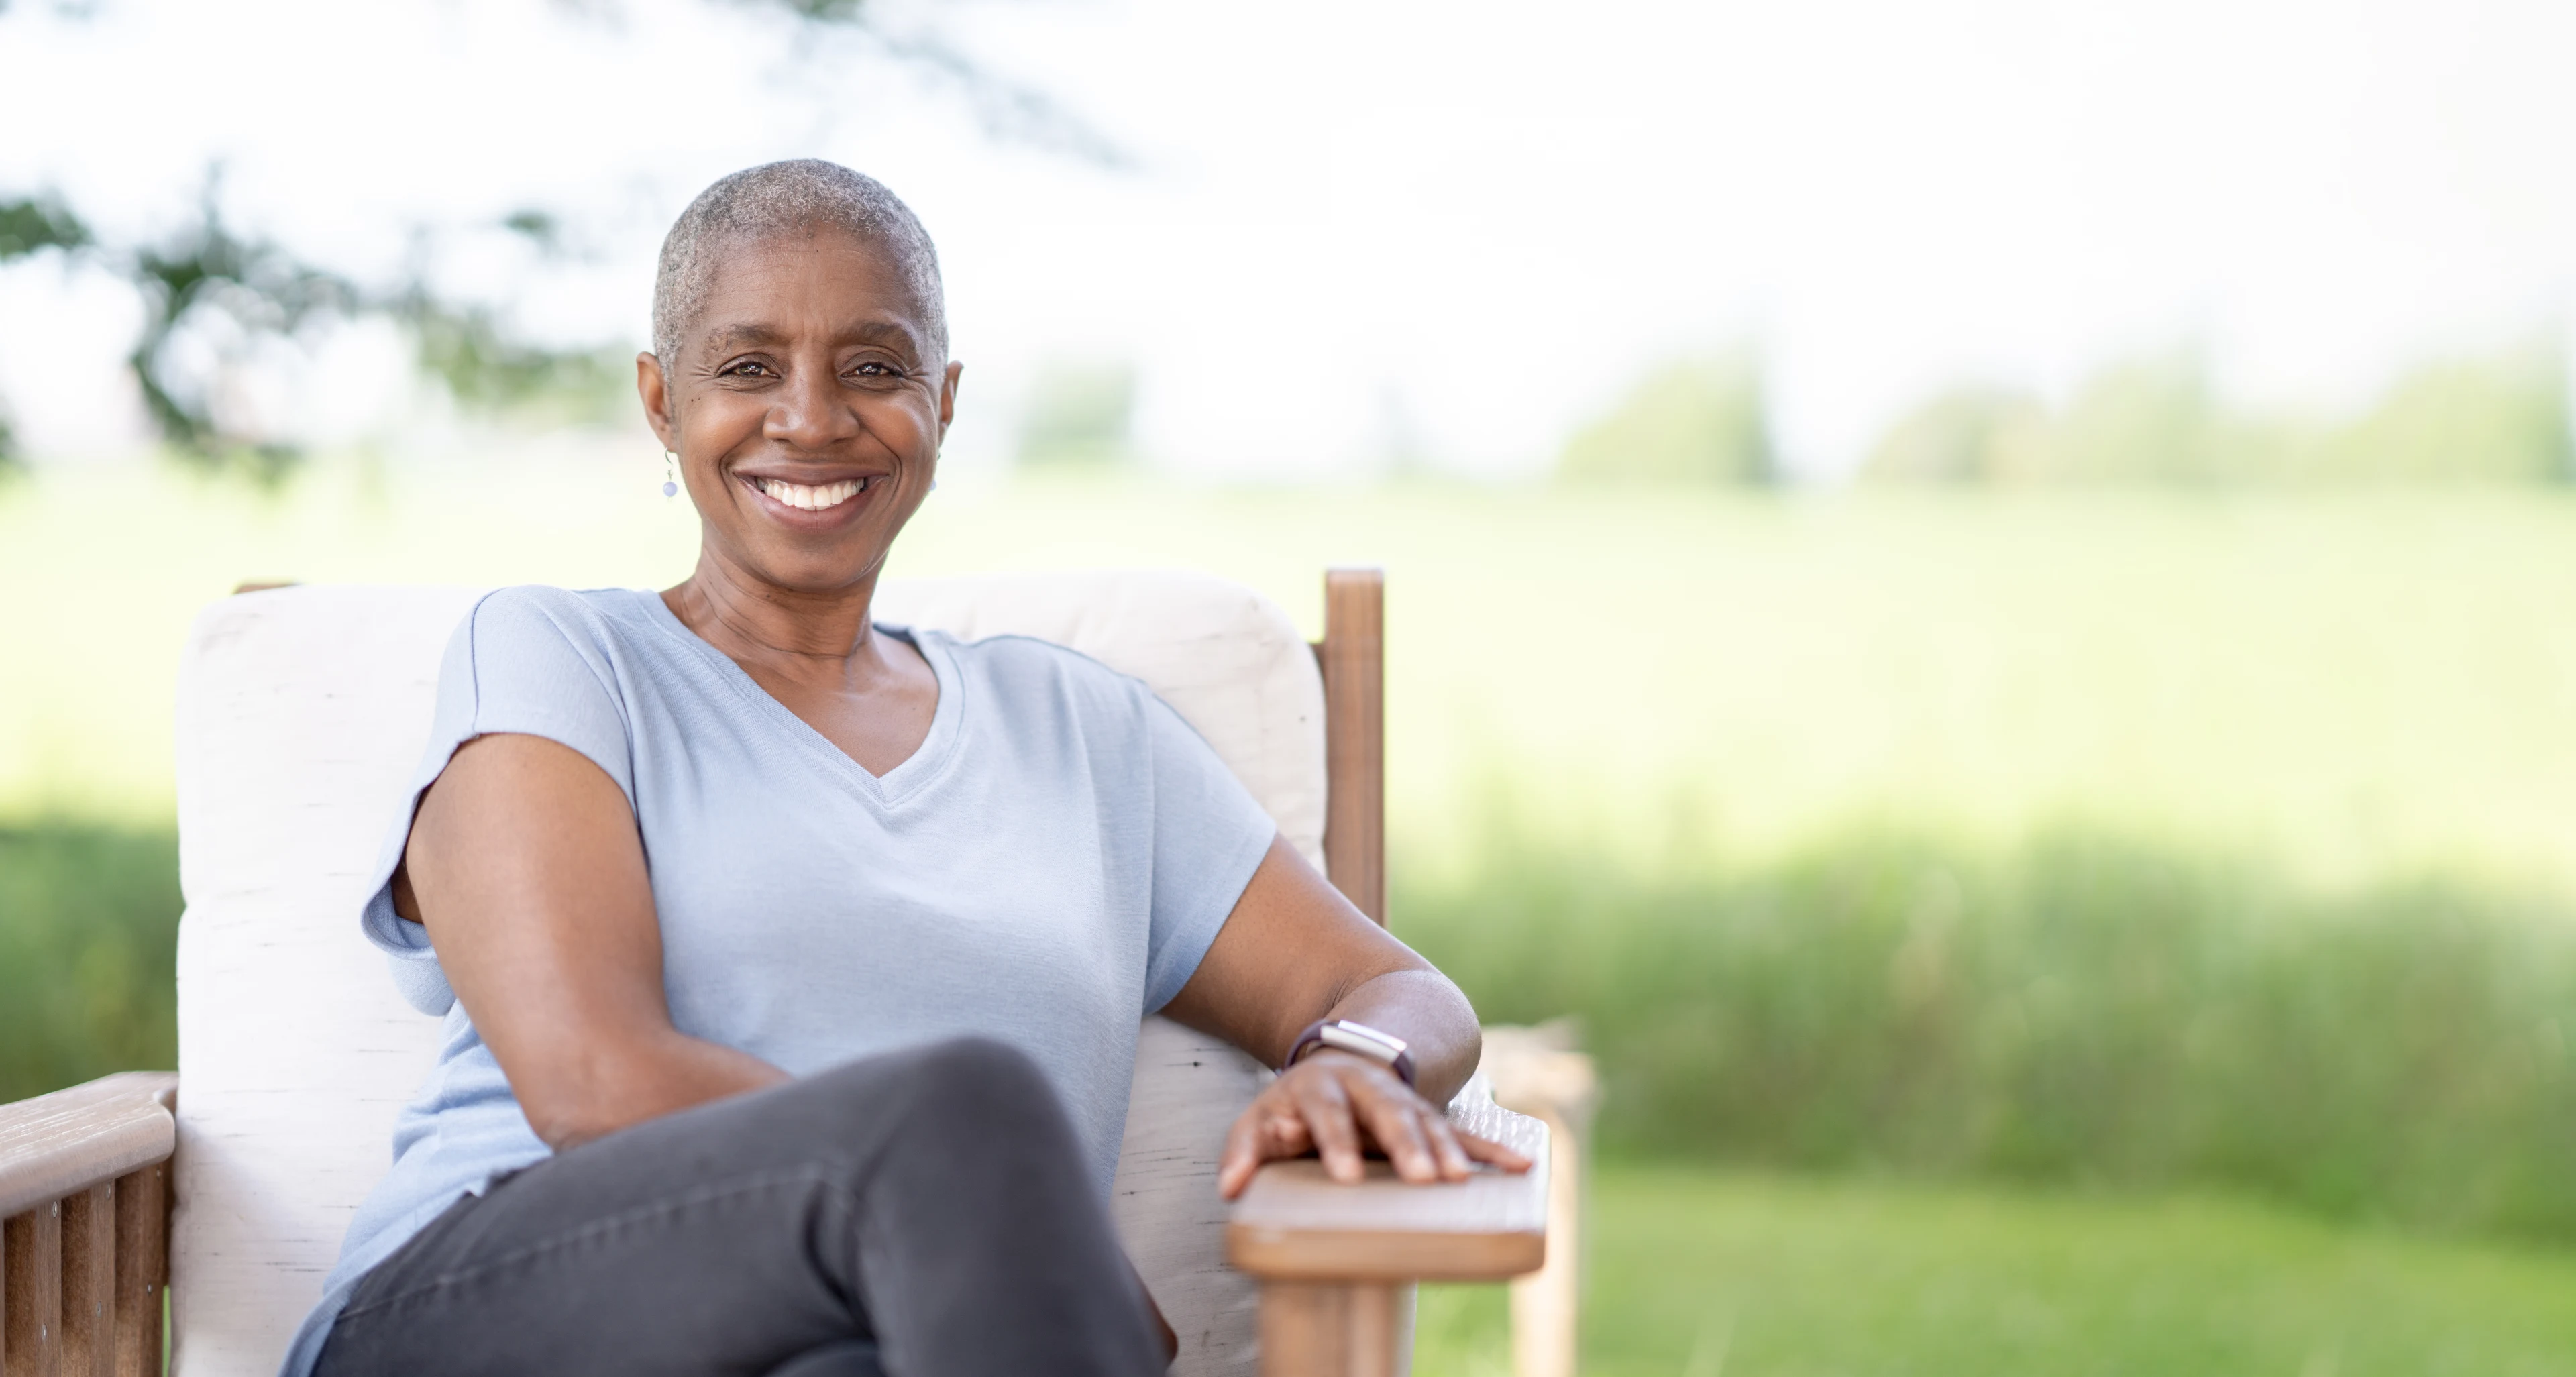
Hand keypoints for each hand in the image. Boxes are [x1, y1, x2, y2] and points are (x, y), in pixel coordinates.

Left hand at [1217, 1049, 1531, 1198]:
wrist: (1336, 1067)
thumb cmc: (1291, 1108)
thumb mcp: (1258, 1121)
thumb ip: (1247, 1150)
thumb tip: (1231, 1185)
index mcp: (1321, 1086)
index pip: (1327, 1113)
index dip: (1336, 1142)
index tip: (1345, 1176)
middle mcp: (1368, 1088)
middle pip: (1388, 1113)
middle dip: (1406, 1145)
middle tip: (1419, 1178)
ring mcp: (1404, 1101)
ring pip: (1428, 1122)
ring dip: (1446, 1150)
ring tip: (1459, 1182)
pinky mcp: (1431, 1119)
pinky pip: (1467, 1134)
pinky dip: (1494, 1150)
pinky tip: (1522, 1167)